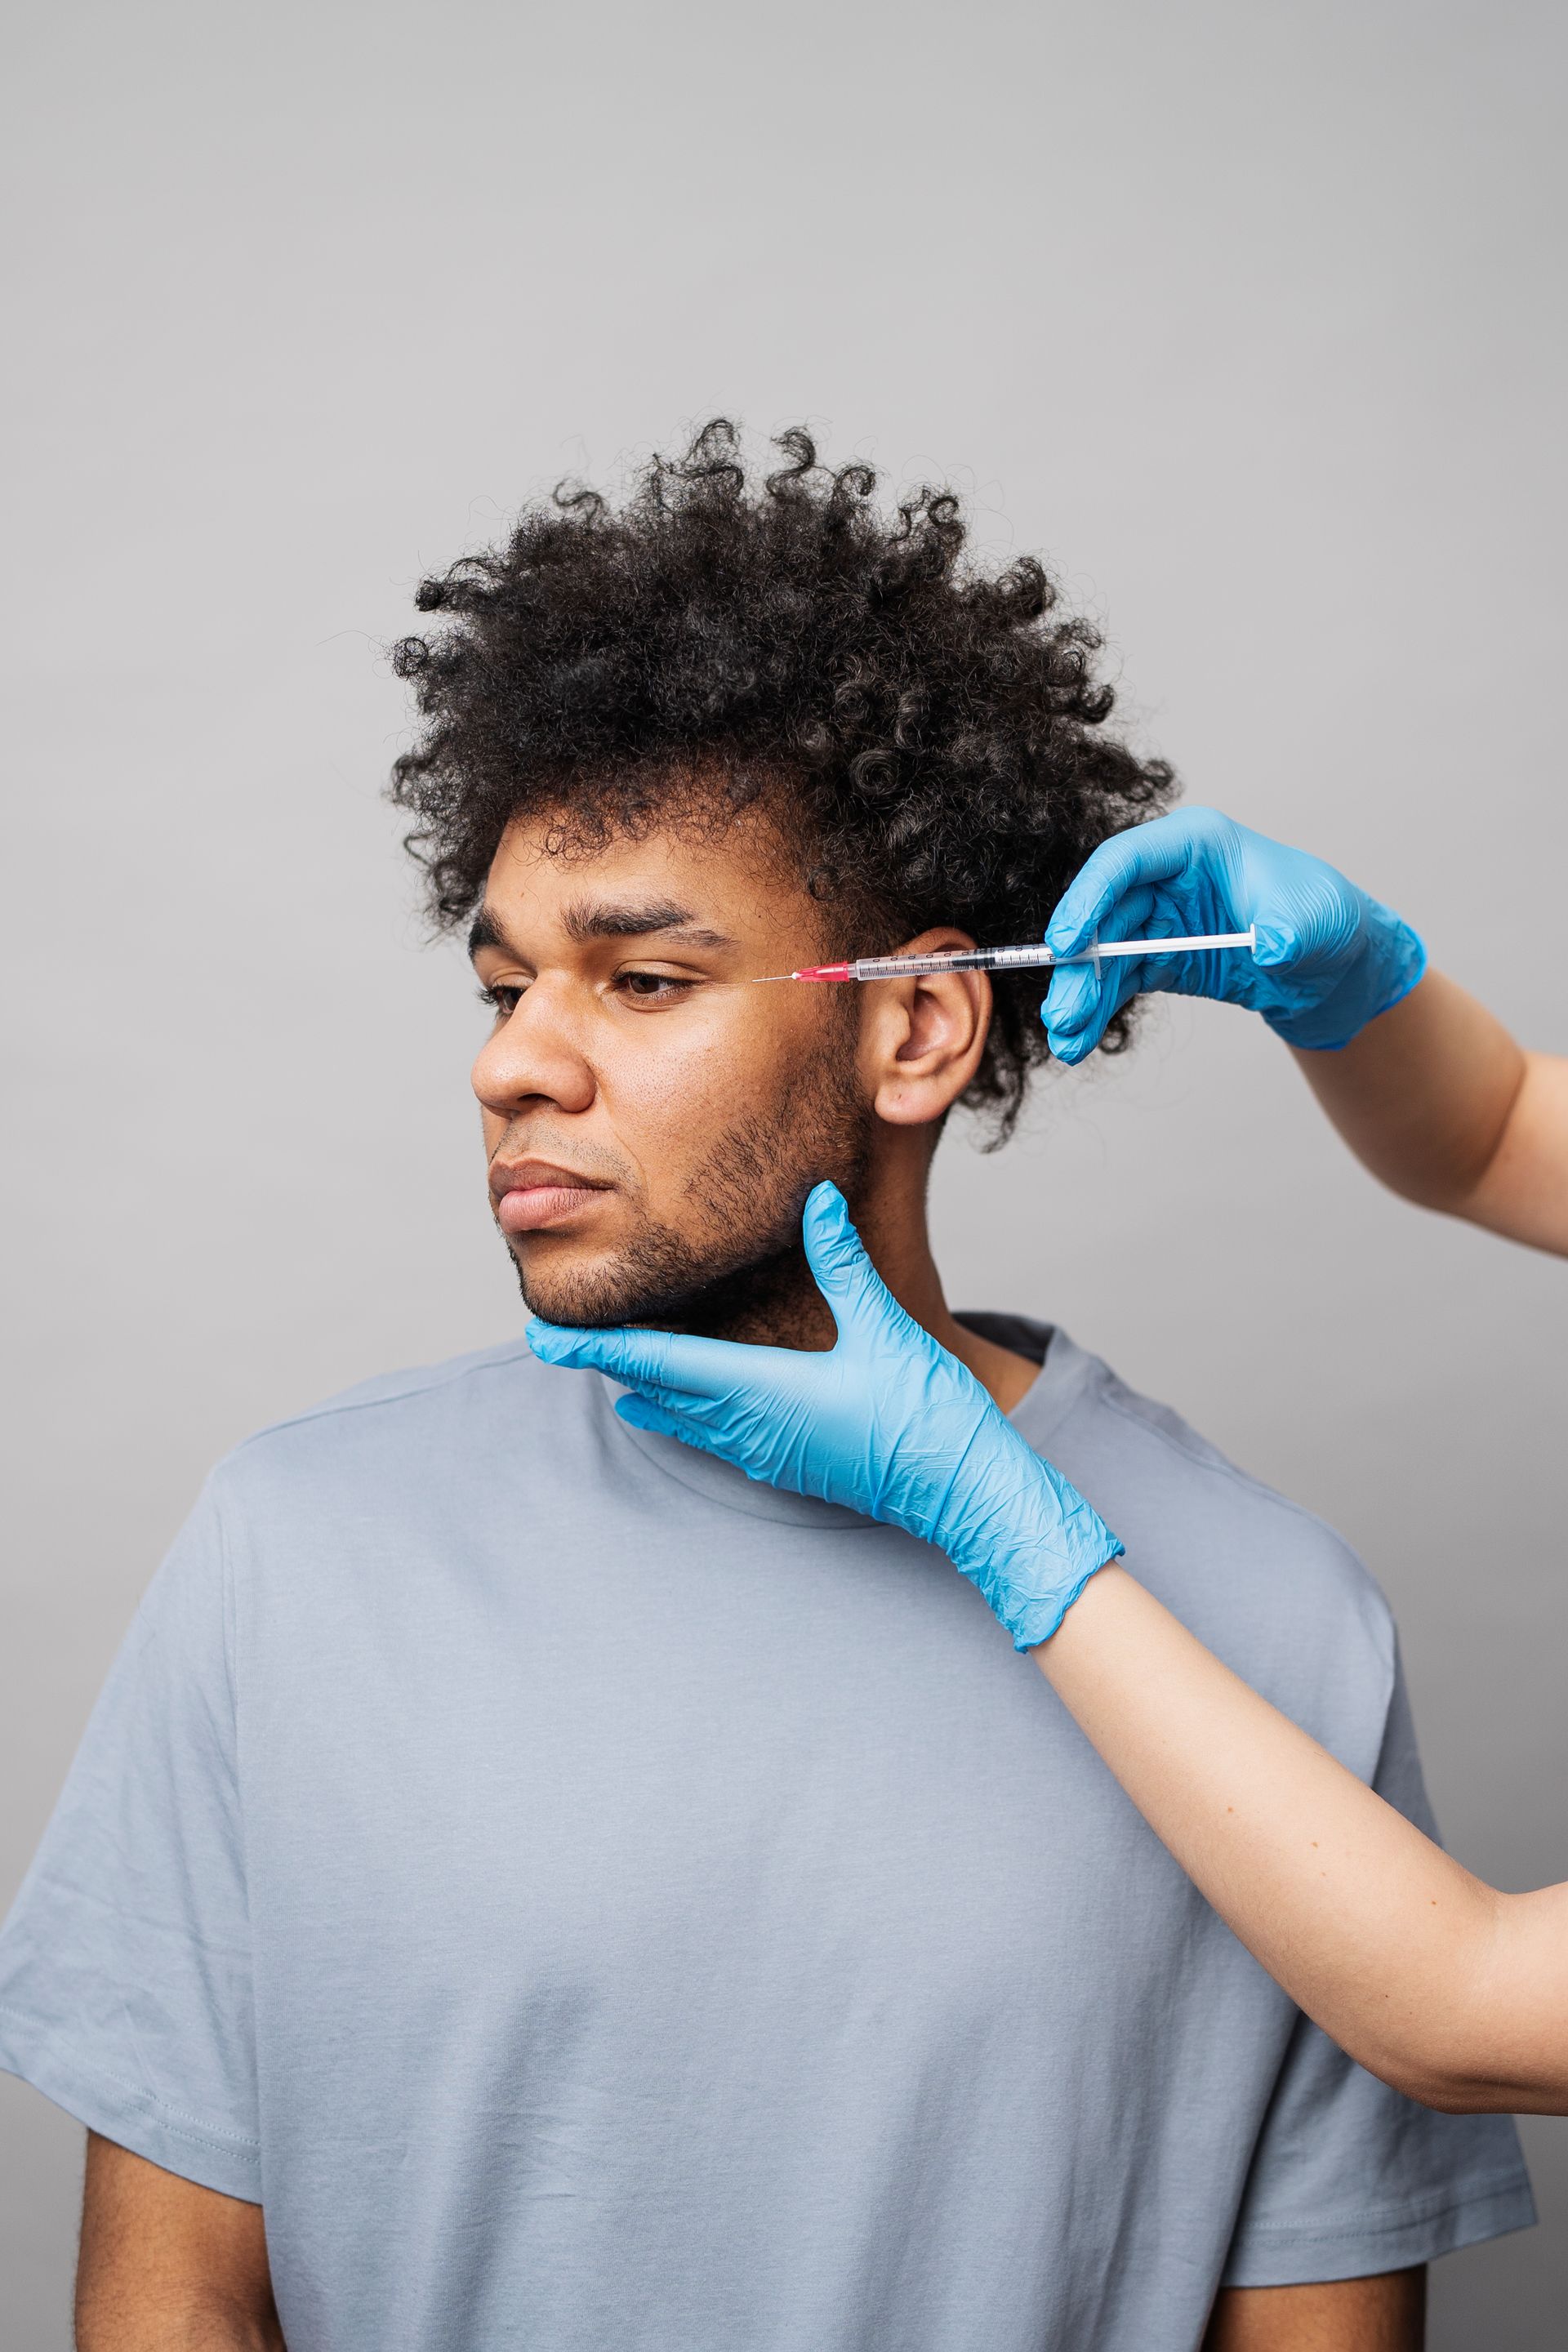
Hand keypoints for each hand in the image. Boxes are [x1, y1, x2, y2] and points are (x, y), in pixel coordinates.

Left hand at [526, 1184, 1121, 1650]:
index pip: (657, 1362)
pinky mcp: (786, 1464)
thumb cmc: (928, 1417)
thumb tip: (815, 1199)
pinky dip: (676, 1411)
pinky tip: (666, 1410)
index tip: (544, 1337)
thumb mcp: (885, 1327)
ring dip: (639, 1386)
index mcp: (762, 1390)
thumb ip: (843, 1263)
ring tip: (603, 1364)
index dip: (596, 1347)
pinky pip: (710, 1436)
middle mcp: (750, 1427)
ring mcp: (766, 1452)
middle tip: (554, 1339)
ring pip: (679, 1416)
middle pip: (656, 1389)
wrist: (966, 1495)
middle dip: (606, 1361)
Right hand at [1042, 807, 1425, 1061]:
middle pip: (1103, 914)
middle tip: (1062, 1009)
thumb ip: (1291, 929)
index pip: (1125, 862)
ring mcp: (1158, 919)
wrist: (1331, 965)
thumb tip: (1272, 946)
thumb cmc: (1323, 917)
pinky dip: (1098, 1010)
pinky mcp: (1159, 959)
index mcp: (1194, 844)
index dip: (1088, 899)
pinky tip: (1079, 1040)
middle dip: (1079, 965)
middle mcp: (1165, 877)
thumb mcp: (1314, 919)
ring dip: (1081, 995)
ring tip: (1066, 1038)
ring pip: (1103, 954)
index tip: (1065, 944)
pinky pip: (1119, 983)